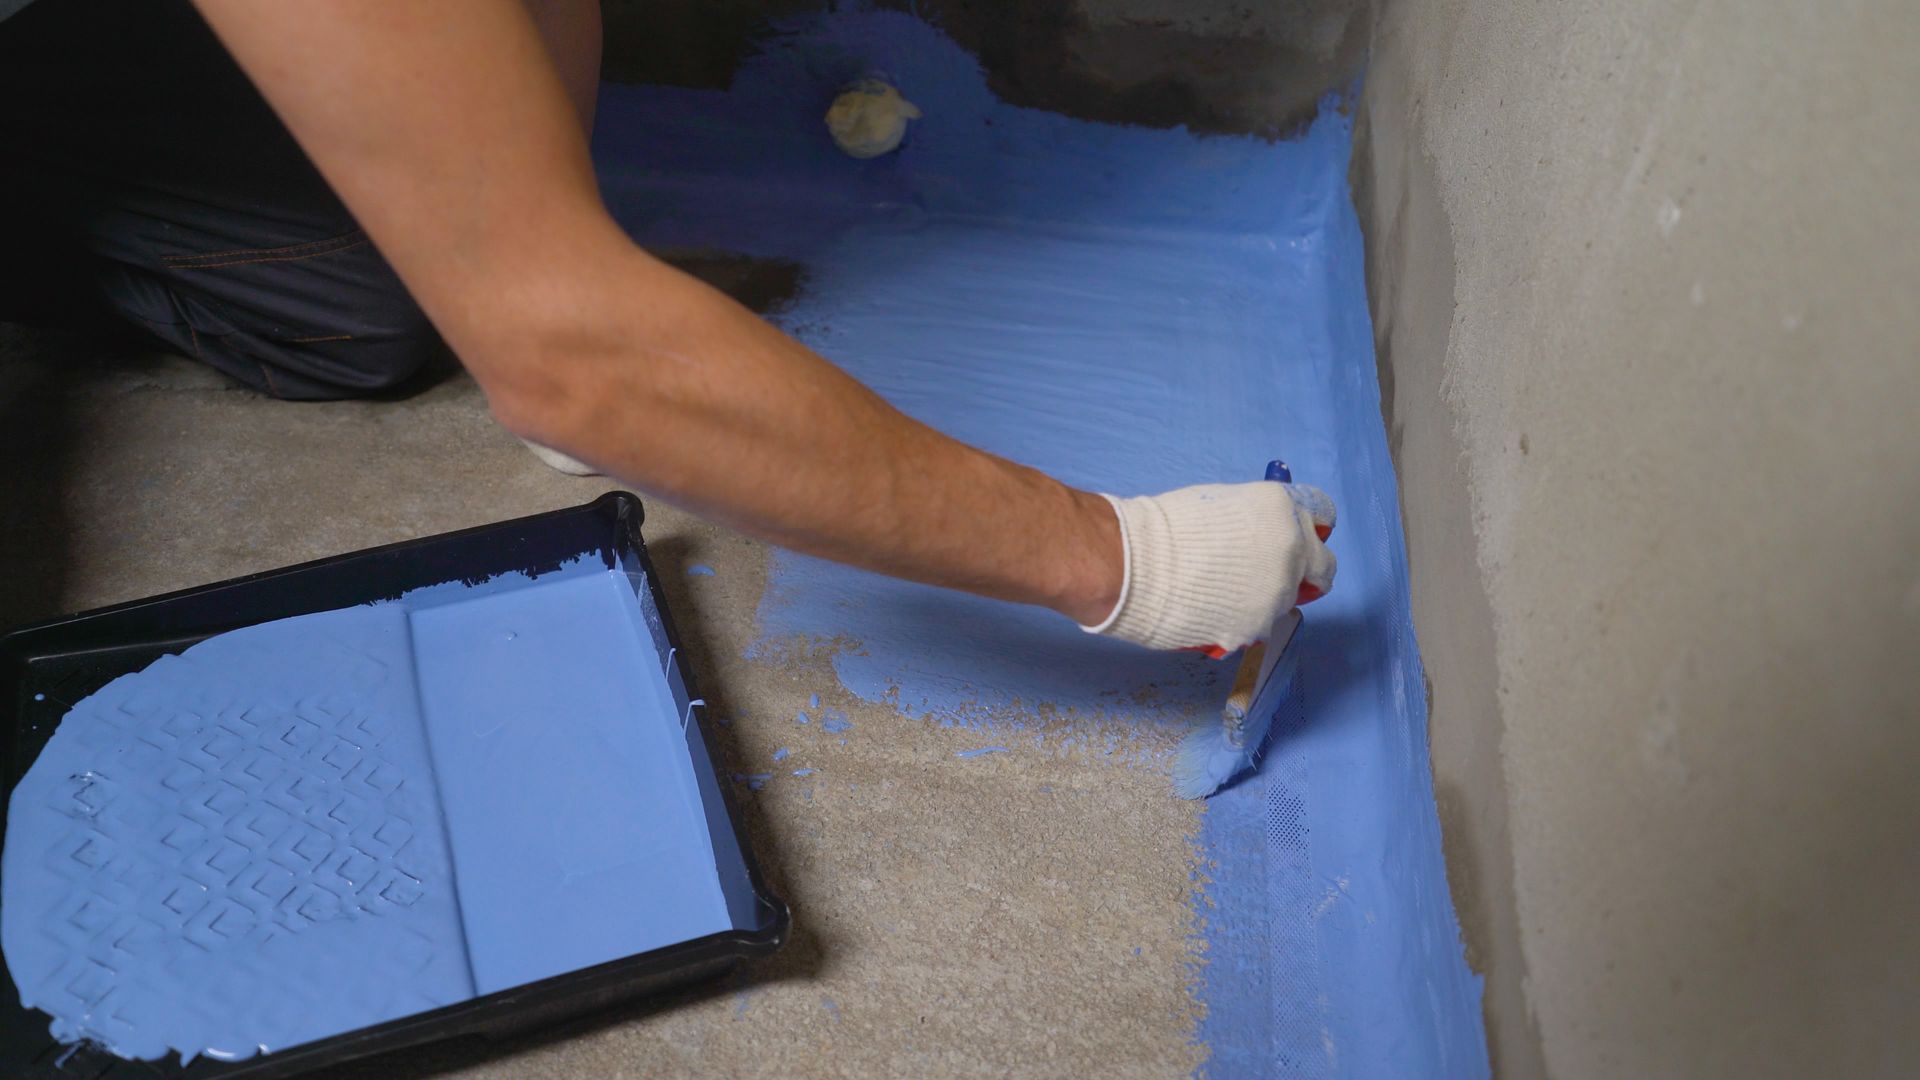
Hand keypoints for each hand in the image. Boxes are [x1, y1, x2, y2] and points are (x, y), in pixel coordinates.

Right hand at [1081, 480, 1335, 652]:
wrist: (1131, 566)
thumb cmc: (1162, 527)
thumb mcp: (1221, 506)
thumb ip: (1254, 523)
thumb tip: (1260, 541)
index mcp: (1282, 511)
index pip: (1321, 523)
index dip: (1304, 535)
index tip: (1290, 544)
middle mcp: (1292, 550)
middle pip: (1320, 568)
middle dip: (1299, 572)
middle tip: (1265, 576)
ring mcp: (1279, 592)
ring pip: (1286, 601)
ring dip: (1264, 598)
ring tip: (1219, 595)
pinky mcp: (1258, 627)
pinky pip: (1257, 625)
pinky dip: (1239, 620)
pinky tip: (1208, 611)